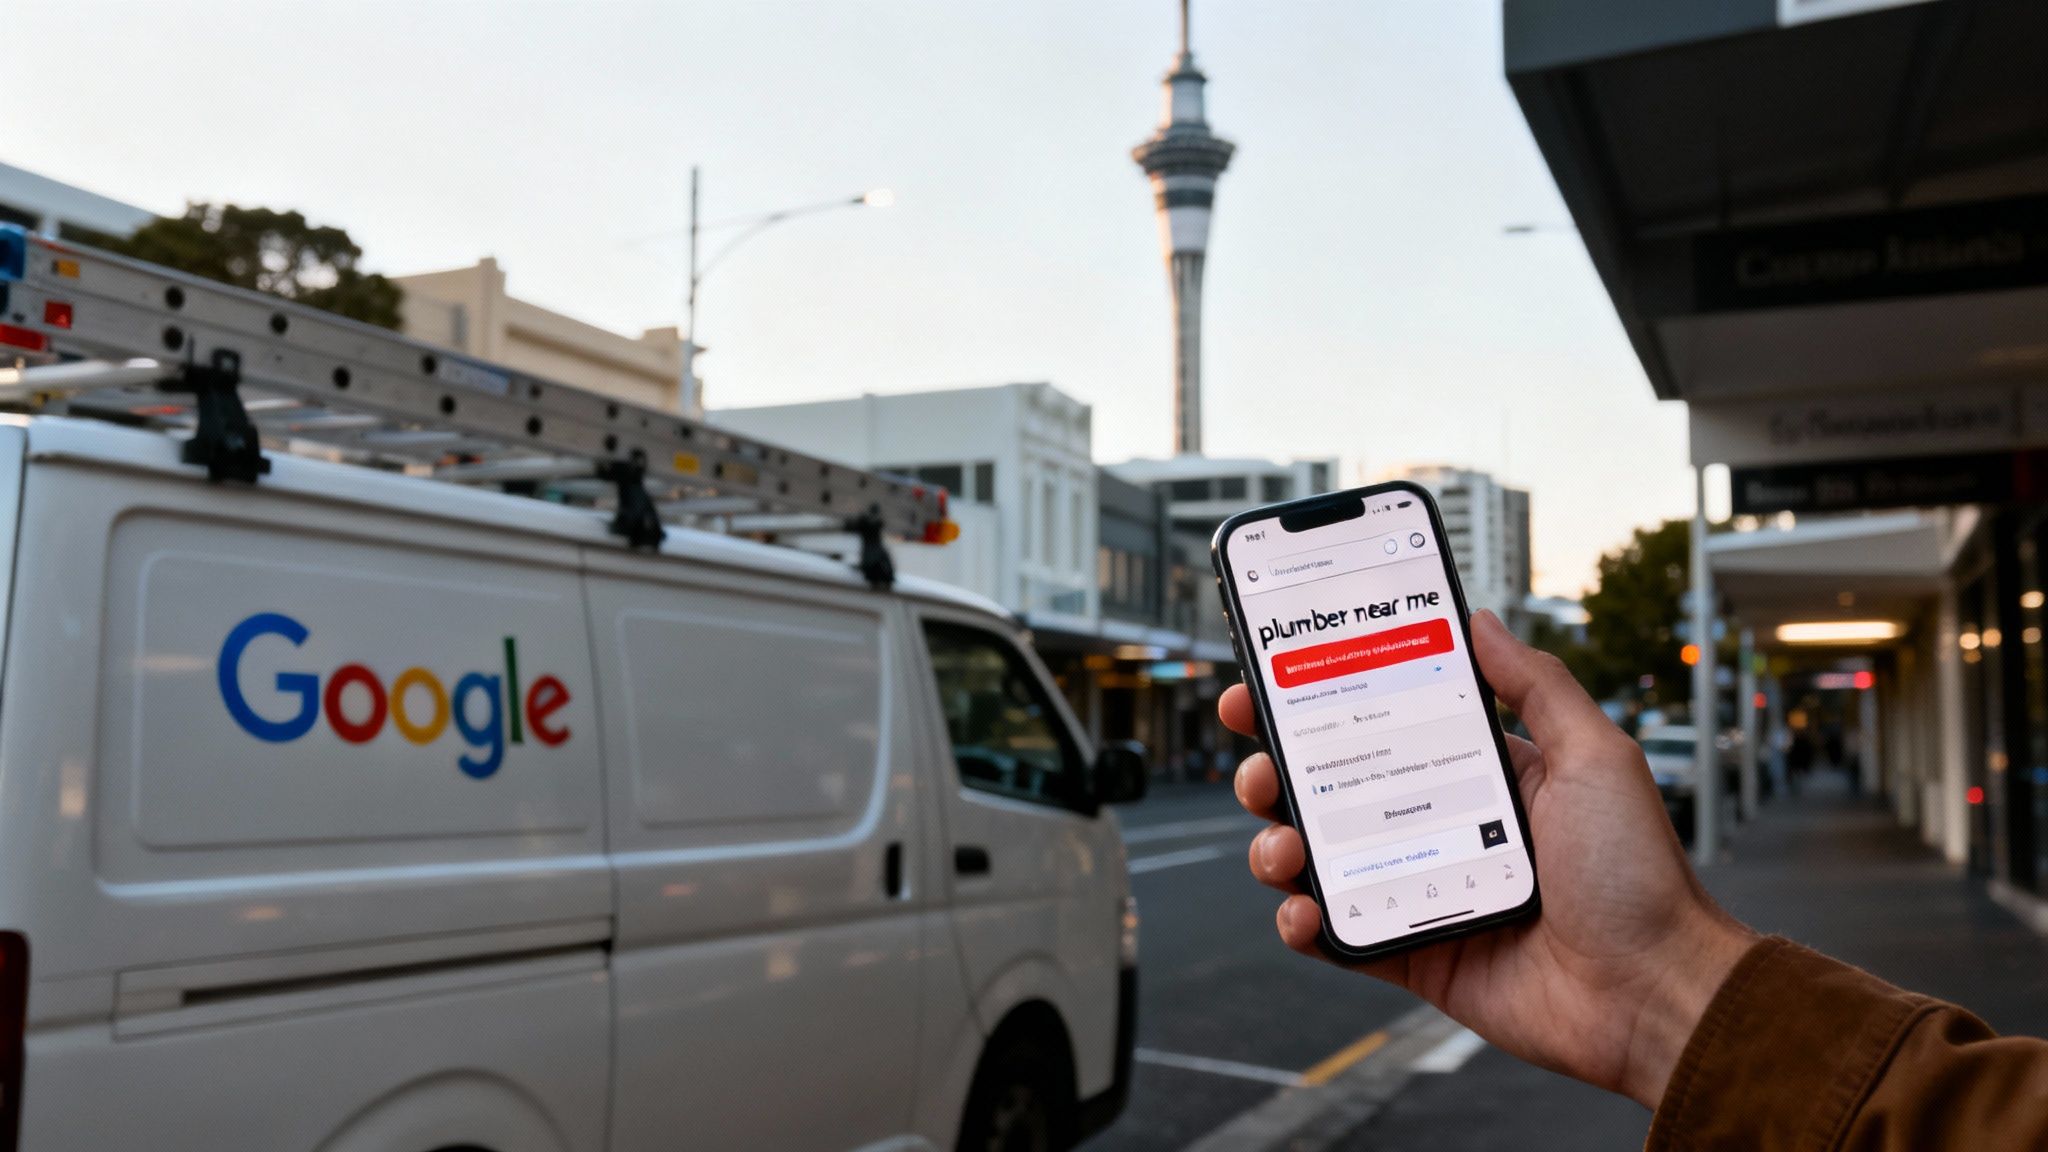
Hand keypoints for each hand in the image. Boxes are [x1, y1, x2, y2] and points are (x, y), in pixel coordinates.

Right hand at [1222, 610, 1755, 1107]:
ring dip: (1278, 845)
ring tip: (1280, 845)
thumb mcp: (1597, 757)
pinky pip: (1337, 934)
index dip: (1320, 704)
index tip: (1268, 684)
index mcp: (1480, 775)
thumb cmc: (1639, 876)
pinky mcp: (1412, 954)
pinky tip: (1301, 910)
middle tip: (1258, 767)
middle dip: (1277, 772)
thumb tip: (1480, 619)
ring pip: (1321, 858)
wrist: (1656, 994)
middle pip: (1332, 788)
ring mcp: (1421, 891)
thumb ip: (1537, 685)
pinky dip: (1302, 922)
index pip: (1382, 725)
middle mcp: (1441, 827)